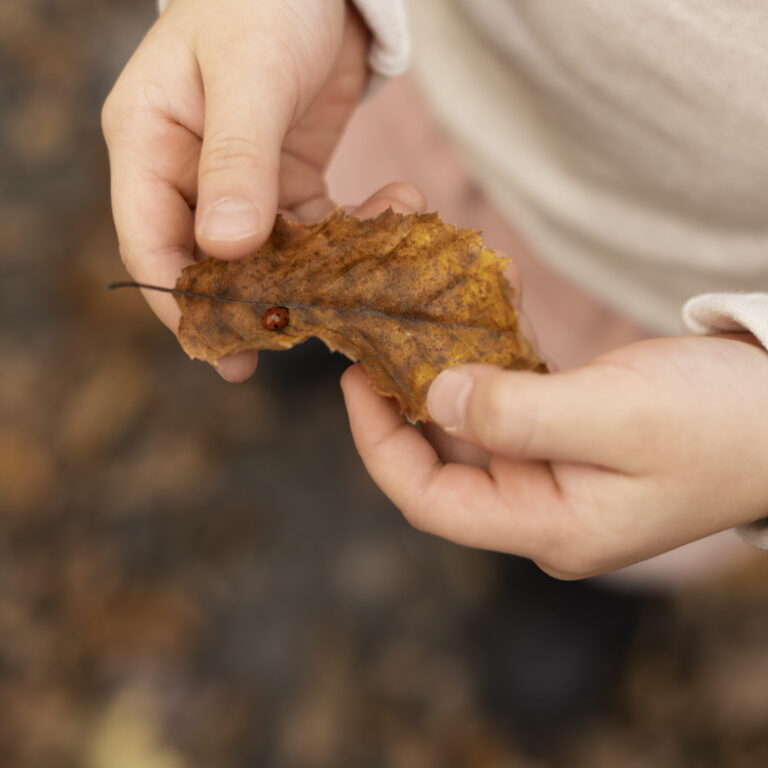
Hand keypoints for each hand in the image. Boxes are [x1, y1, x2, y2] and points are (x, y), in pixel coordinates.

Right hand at [102, 0, 368, 379]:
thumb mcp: (248, 74)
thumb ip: (237, 161)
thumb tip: (226, 248)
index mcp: (150, 142)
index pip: (150, 240)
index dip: (182, 300)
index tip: (221, 345)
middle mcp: (188, 170)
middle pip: (208, 261)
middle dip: (250, 304)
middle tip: (289, 342)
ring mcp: (240, 181)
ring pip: (268, 255)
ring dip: (316, 273)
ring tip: (368, 280)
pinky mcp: (289, 180)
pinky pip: (313, 229)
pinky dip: (349, 237)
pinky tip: (395, 218)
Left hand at [342, 333, 767, 577]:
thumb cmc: (718, 423)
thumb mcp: (615, 416)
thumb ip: (516, 412)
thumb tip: (434, 396)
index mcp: (547, 526)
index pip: (430, 500)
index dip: (378, 443)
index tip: (354, 379)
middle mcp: (541, 508)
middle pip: (443, 460)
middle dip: (405, 399)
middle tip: (378, 337)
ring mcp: (556, 473)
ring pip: (473, 424)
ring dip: (448, 371)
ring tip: (423, 314)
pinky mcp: (571, 436)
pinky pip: (511, 399)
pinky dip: (493, 358)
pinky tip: (484, 310)